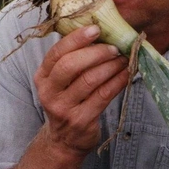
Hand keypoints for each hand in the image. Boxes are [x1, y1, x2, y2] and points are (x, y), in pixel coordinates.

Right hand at [34, 25, 128, 155]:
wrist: (65, 140)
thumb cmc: (67, 101)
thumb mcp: (59, 82)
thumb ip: (70, 60)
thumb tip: (98, 33)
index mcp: (42, 77)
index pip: (57, 52)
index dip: (76, 39)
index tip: (96, 29)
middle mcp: (49, 92)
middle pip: (71, 65)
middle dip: (96, 53)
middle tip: (114, 47)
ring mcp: (64, 108)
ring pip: (89, 80)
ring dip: (110, 66)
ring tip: (124, 58)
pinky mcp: (81, 120)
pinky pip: (103, 95)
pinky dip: (118, 81)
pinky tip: (126, 73)